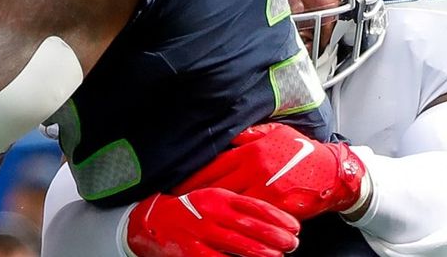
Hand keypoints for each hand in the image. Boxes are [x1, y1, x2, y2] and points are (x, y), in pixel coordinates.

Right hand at [126, 188, 299, 256]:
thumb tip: (271, 216)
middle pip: (251, 226)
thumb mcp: (211, 197)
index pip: (254, 205)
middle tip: (293, 243)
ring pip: (240, 245)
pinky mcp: (192, 252)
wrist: (151, 222)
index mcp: (217, 197)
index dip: (277, 216)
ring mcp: (201, 234)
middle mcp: (210, 213)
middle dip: (276, 236)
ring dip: (264, 252)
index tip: (295, 225)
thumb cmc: (188, 210)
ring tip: (279, 256)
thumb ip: (236, 203)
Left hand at [175, 123, 370, 219]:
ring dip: (213, 209)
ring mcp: (266, 190)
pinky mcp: (277, 208)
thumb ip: (247, 135)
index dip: (193, 176)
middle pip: (217, 186)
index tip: (177, 183)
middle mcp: (255, 170)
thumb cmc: (302, 151)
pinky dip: (236, 219)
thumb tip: (227, 136)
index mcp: (251, 151)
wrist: (332, 173)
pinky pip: (251, 214)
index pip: (214, 165)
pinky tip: (223, 223)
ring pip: (231, 202)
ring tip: (194, 214)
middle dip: (196, 195)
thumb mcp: (274, 132)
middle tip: (178, 202)